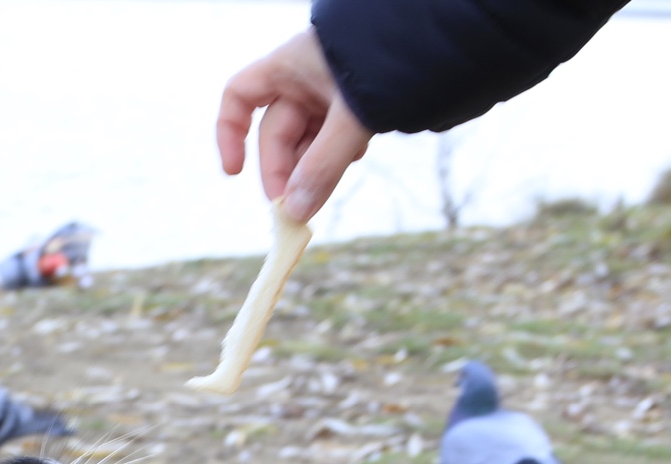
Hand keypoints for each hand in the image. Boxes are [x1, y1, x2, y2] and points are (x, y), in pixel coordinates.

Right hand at [216, 28, 371, 219]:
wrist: (441, 45)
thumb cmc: (390, 67)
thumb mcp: (352, 119)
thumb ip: (322, 166)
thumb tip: (295, 212)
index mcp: (288, 66)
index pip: (238, 97)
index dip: (229, 134)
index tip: (235, 172)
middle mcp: (302, 78)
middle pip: (275, 133)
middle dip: (285, 170)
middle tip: (295, 208)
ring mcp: (326, 93)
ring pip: (306, 141)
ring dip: (315, 165)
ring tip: (341, 166)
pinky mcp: (350, 106)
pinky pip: (331, 139)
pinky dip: (338, 154)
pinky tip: (359, 150)